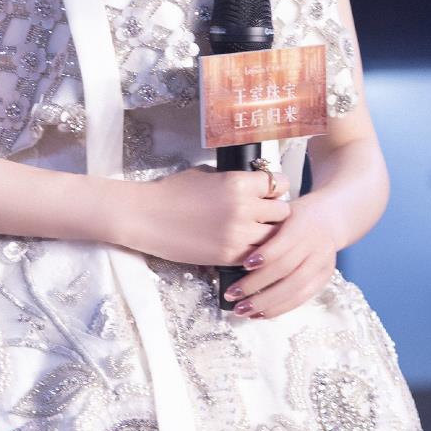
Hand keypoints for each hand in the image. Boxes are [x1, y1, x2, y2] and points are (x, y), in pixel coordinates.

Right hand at [121, 165, 292, 268]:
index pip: (279, 184)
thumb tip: (256, 186)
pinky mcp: (230, 255)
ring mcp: (239, 234)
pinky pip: (258, 255)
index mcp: (239, 182)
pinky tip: (245, 246)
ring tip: (255, 232)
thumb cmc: (173, 191)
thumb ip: (236, 181)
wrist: (147, 217)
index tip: (269, 192)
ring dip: (268, 234)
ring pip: (275, 237)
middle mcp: (244, 208)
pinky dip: (255, 251)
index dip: (276, 188)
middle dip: (275, 212)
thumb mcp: (208, 175)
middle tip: (264, 214)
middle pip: (282, 212)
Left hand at [219, 193, 339, 318]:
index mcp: (303, 226)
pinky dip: (279, 309)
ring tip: (241, 310)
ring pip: (295, 289)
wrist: (328, 218)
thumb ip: (264, 229)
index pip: (283, 244)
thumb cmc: (293, 216)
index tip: (243, 265)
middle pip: (287, 270)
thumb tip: (233, 249)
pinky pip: (301, 299)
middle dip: (257, 285)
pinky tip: (258, 314)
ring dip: (265, 303)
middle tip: (231, 294)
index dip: (265, 256)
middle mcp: (316, 246)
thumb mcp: (280, 213)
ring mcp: (323, 264)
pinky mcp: (324, 279)